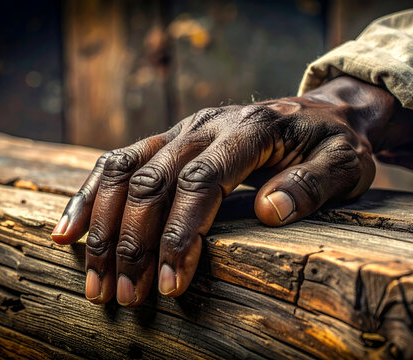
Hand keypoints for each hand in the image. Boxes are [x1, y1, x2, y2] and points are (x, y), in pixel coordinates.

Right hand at [50, 76, 400, 304]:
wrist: (319, 112)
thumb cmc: (333, 143)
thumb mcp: (343, 163)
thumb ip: (312, 183)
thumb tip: (269, 211)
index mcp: (249, 130)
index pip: (201, 181)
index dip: (180, 233)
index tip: (171, 282)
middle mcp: (206, 126)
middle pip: (154, 182)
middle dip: (135, 243)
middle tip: (125, 297)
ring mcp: (182, 130)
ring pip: (126, 172)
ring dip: (104, 228)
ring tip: (96, 282)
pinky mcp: (170, 140)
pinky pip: (119, 163)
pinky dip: (92, 197)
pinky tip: (69, 233)